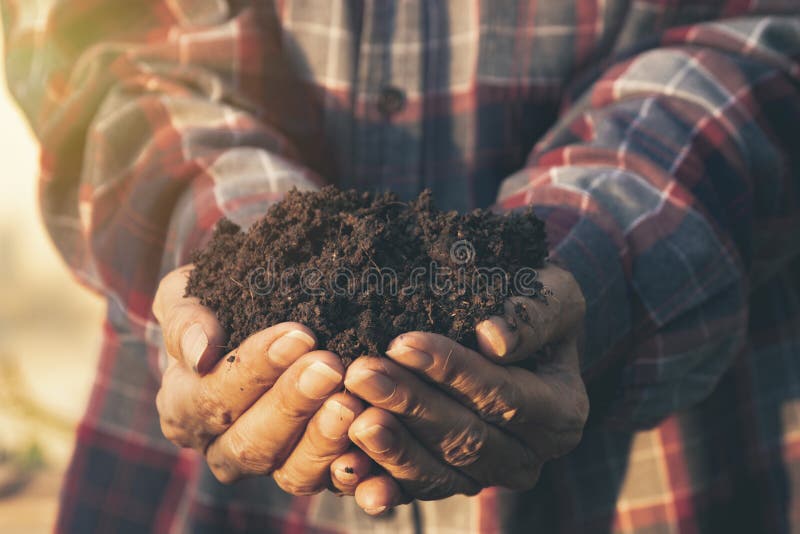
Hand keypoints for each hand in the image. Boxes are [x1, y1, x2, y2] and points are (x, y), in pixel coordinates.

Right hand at [152, 265, 373, 494]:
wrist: (258, 316)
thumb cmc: (217, 305)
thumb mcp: (188, 296)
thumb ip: (185, 320)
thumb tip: (199, 353)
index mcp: (184, 410)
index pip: (213, 398)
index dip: (255, 369)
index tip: (298, 335)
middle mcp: (222, 448)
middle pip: (252, 442)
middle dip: (293, 403)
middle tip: (330, 366)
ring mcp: (269, 467)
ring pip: (291, 472)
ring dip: (323, 439)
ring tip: (351, 401)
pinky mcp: (311, 474)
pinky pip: (330, 483)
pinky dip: (350, 469)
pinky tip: (369, 447)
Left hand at [343, 263, 588, 513]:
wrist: (514, 333)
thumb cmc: (533, 304)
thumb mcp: (552, 295)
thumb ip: (533, 315)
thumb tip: (494, 338)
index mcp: (560, 413)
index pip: (505, 397)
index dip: (453, 372)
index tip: (404, 343)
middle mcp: (527, 456)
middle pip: (466, 438)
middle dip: (410, 405)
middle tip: (362, 372)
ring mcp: (487, 477)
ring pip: (438, 473)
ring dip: (391, 447)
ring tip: (351, 414)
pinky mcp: (450, 484)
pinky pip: (414, 492)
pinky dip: (381, 484)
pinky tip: (351, 471)